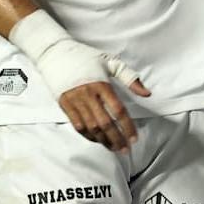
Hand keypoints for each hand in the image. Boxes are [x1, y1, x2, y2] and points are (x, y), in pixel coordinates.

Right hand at [9, 11, 151, 151]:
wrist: (56, 53)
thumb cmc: (86, 57)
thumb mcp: (111, 62)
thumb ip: (130, 78)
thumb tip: (147, 94)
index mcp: (102, 84)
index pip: (118, 110)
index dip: (127, 127)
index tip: (134, 138)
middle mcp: (88, 95)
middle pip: (105, 123)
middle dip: (117, 139)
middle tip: (125, 149)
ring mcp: (74, 101)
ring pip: (91, 127)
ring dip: (104, 141)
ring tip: (114, 148)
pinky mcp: (64, 105)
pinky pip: (78, 125)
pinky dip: (89, 136)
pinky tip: (98, 140)